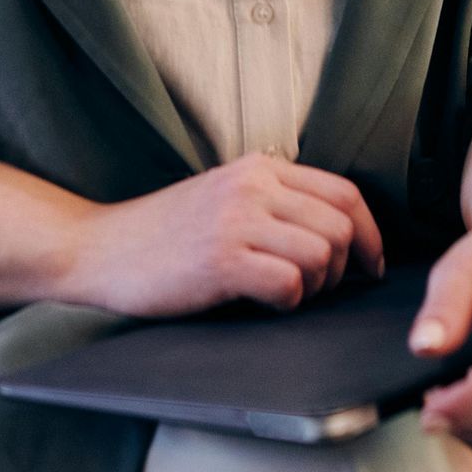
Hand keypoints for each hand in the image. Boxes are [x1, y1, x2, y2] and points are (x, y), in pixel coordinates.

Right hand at [64, 152, 384, 316]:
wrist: (101, 248)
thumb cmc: (165, 234)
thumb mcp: (224, 198)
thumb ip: (273, 203)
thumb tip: (339, 236)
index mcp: (259, 168)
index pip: (343, 193)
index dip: (370, 234)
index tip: (370, 265)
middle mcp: (253, 186)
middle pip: (340, 226)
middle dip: (345, 268)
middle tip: (323, 291)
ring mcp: (236, 220)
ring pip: (322, 254)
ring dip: (318, 286)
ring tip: (289, 295)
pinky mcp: (221, 259)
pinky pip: (289, 283)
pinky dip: (289, 302)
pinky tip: (264, 303)